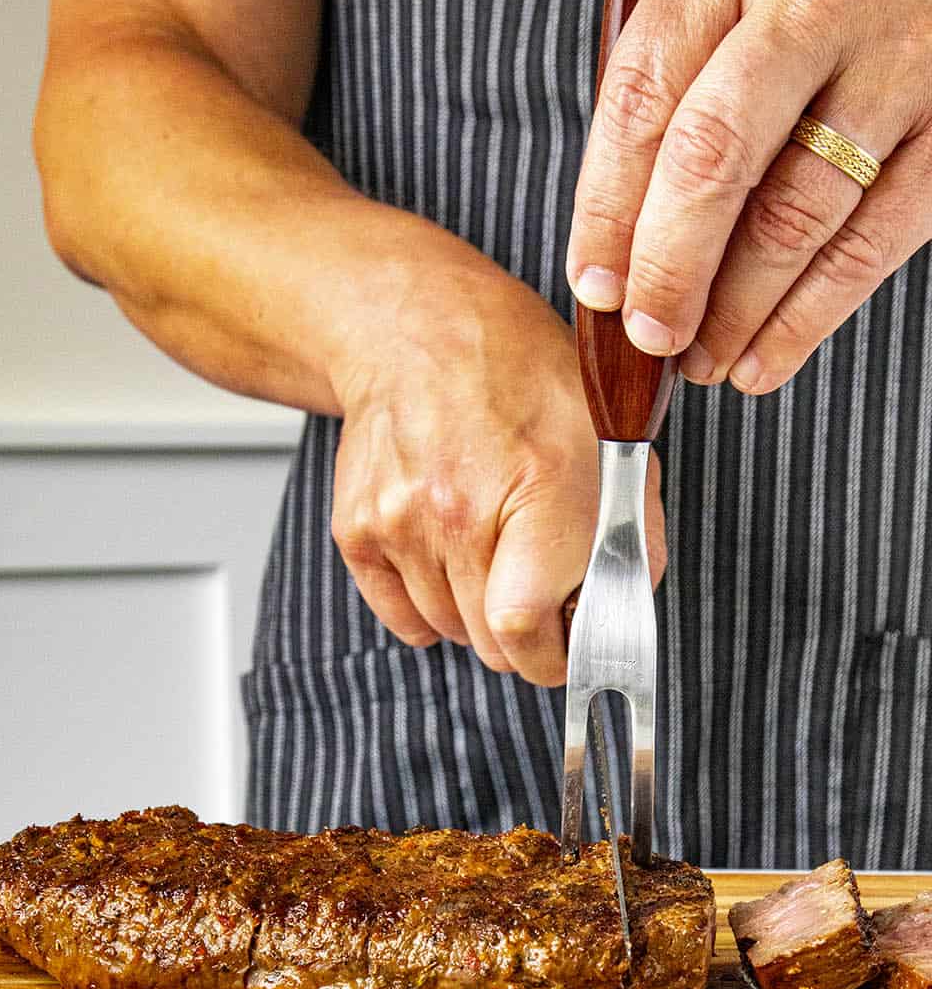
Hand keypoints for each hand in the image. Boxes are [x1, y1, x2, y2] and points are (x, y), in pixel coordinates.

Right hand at [330, 217, 666, 686]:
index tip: (567, 650)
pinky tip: (449, 555)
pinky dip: (429, 606)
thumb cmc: (519, 378)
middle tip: (537, 589)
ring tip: (490, 552)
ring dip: (476, 614)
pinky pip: (402, 618)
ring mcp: (399, 522)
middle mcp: (458, 510)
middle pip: (490, 644)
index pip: (526, 629)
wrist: (418, 331)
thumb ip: (631, 532)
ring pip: (448, 633)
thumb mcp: (609, 439)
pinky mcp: (357, 529)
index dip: (553, 657)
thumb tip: (623, 611)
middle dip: (524, 634)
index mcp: (536, 487)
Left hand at [566, 0, 931, 394]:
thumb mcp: (726, 2)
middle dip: (670, 269)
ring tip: (701, 362)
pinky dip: (808, 318)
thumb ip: (669, 104)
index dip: (606, 210)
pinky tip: (764, 357)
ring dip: (737, 312)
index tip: (596, 289)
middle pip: (716, 157)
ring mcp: (899, 59)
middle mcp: (820, 0)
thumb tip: (614, 264)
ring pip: (797, 215)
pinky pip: (871, 244)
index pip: (645, 98)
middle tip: (650, 337)